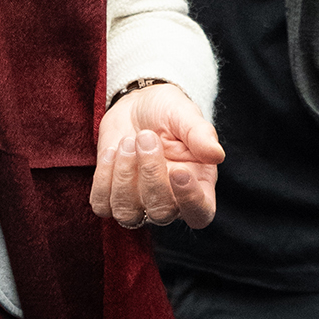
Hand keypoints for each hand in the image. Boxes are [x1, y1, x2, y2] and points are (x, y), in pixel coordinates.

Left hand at [91, 84, 223, 230]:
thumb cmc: (169, 112)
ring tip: (127, 141)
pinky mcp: (111, 196)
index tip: (178, 171)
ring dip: (123, 176)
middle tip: (146, 137)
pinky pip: (102, 205)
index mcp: (198, 186)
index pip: (200, 213)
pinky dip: (103, 178)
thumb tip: (217, 155)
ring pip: (127, 214)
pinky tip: (112, 150)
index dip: (190, 200)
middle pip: (160, 213)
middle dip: (150, 174)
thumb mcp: (186, 115)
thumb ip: (201, 135)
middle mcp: (169, 201)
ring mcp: (138, 202)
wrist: (137, 104)